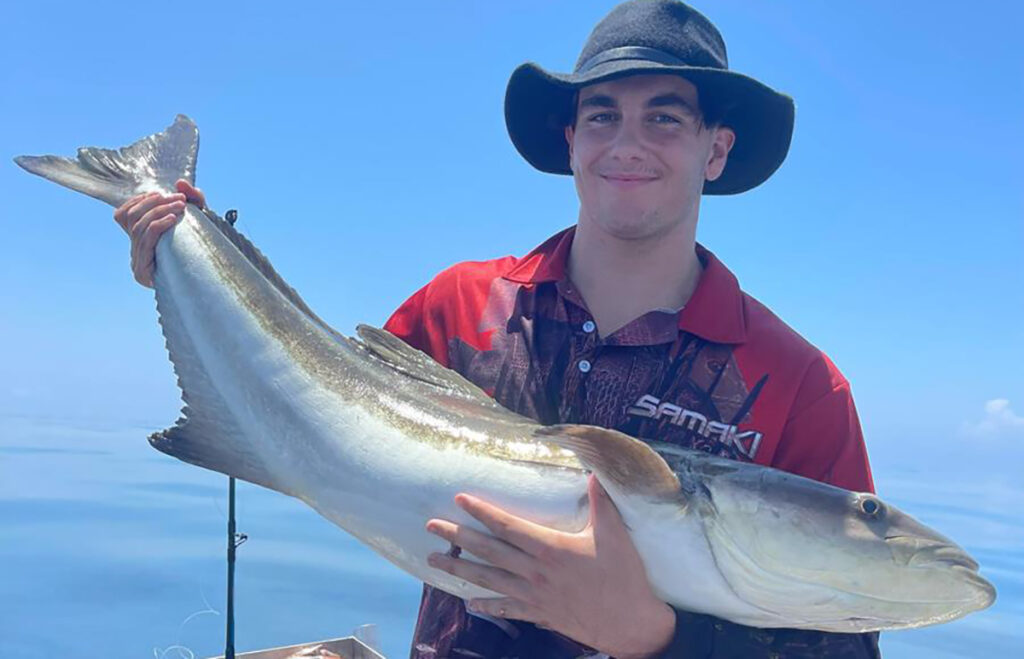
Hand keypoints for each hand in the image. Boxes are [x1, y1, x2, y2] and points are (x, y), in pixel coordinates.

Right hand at [112, 179, 205, 286]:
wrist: (214, 281)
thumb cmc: (204, 249)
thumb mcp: (200, 220)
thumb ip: (193, 198)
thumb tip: (180, 182)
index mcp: (141, 242)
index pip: (123, 216)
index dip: (138, 201)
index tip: (161, 194)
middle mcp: (136, 252)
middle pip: (131, 218)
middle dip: (154, 203)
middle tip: (179, 198)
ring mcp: (138, 263)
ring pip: (139, 227)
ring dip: (159, 211)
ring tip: (180, 205)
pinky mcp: (144, 272)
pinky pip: (147, 241)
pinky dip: (158, 226)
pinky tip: (173, 219)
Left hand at [425, 475, 675, 658]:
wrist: (630, 624)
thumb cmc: (624, 576)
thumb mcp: (615, 534)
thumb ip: (601, 502)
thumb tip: (593, 472)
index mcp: (550, 548)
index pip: (508, 526)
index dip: (482, 511)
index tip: (460, 499)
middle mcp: (535, 572)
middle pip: (489, 551)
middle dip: (458, 537)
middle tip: (431, 526)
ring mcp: (534, 595)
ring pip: (489, 579)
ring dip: (460, 569)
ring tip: (433, 560)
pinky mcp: (539, 613)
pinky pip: (507, 608)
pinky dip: (487, 605)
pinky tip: (469, 602)